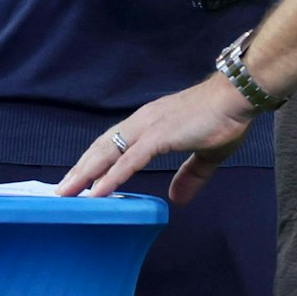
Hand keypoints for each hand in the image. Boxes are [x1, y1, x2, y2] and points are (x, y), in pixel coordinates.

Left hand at [57, 74, 255, 202]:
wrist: (236, 96)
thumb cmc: (223, 119)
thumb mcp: (204, 154)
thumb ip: (189, 176)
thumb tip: (177, 199)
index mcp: (149, 124)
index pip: (112, 143)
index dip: (93, 161)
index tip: (77, 179)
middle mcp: (142, 122)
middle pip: (102, 147)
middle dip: (80, 170)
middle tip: (60, 192)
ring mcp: (148, 128)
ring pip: (108, 152)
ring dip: (85, 174)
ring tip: (66, 193)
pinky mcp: (159, 136)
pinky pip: (129, 160)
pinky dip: (111, 176)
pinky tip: (97, 192)